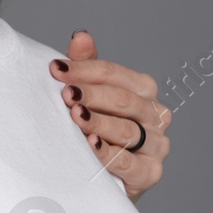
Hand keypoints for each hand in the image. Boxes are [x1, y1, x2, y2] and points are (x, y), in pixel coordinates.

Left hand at [49, 30, 170, 203]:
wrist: (99, 177)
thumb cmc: (95, 128)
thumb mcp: (88, 95)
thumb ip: (86, 66)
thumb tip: (81, 36)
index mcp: (144, 90)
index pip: (115, 74)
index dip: (85, 70)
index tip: (55, 69)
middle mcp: (157, 115)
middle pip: (123, 100)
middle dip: (91, 95)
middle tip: (65, 94)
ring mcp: (157, 145)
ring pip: (127, 130)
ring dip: (98, 122)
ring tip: (75, 117)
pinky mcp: (150, 173)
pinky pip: (128, 162)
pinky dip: (108, 153)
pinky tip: (90, 144)